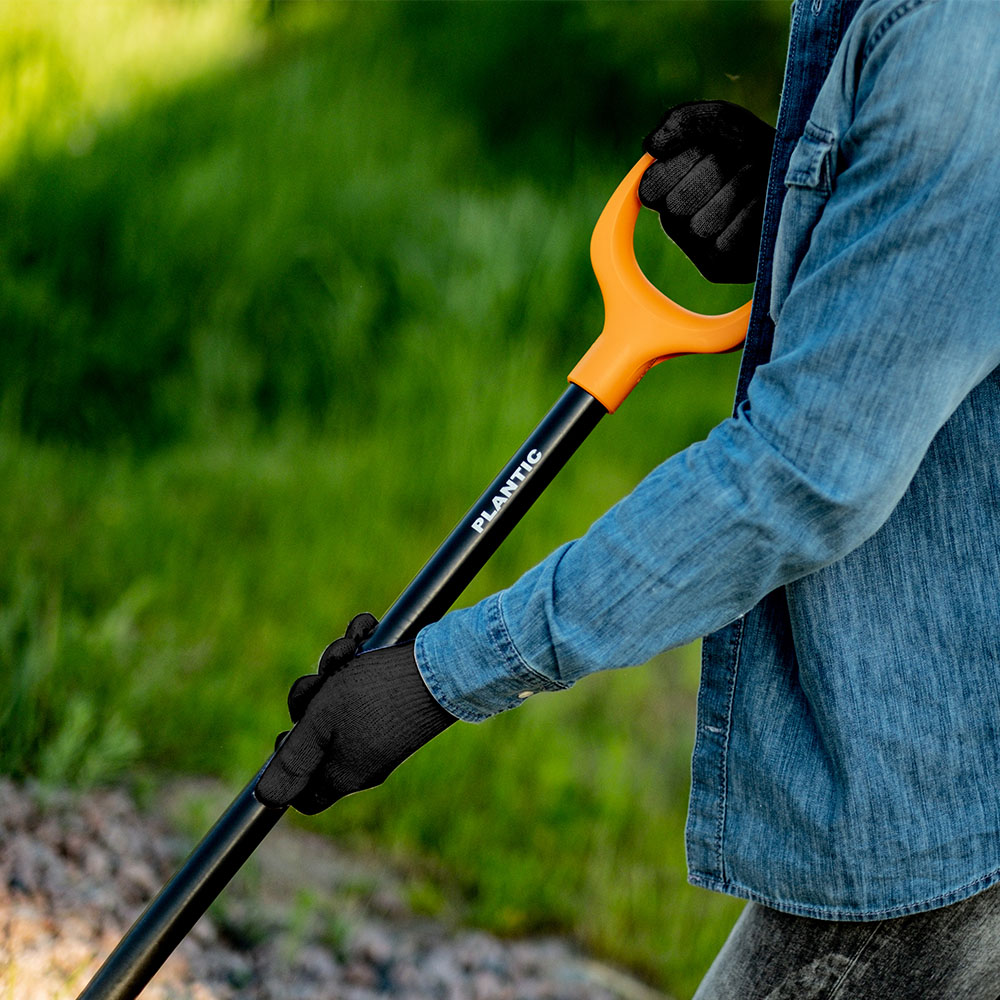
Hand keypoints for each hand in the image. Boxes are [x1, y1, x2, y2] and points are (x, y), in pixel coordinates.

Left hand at [255, 614, 456, 814]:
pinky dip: (361, 655)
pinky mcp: (396, 700)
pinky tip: (366, 633)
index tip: (288, 733)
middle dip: (312, 696)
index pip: (304, 793)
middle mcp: (362, 756)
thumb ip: (292, 760)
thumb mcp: (322, 725)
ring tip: (352, 645)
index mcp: (344, 774)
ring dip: (337, 664)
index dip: (288, 766)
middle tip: (322, 678)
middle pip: (316, 735)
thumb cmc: (378, 695)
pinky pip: (365, 681)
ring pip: (338, 698)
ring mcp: (381, 728)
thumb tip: (264, 797)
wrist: (445, 665)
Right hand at [639, 100, 774, 283]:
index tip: (710, 150)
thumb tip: (651, 147)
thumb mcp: (727, 123)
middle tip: (742, 165)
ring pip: (703, 225)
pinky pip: (727, 243)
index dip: (683, 162)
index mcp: (666, 190)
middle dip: (716, 173)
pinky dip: (752, 217)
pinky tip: (765, 207)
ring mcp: (694, 250)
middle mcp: (675, 223)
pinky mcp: (719, 269)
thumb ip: (686, 121)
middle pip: (678, 204)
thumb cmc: (761, 150)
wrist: (810, 178)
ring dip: (738, 193)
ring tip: (757, 183)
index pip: (650, 188)